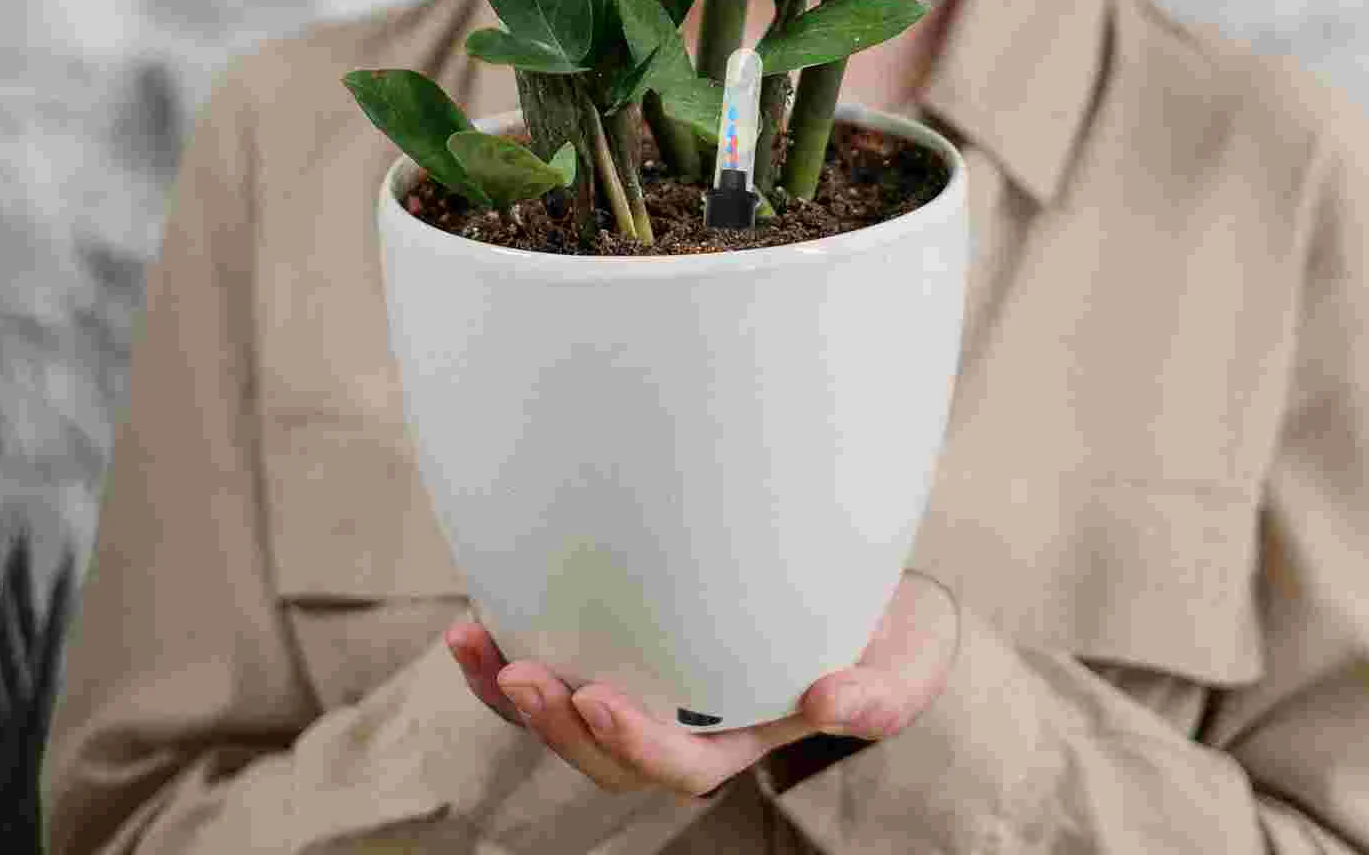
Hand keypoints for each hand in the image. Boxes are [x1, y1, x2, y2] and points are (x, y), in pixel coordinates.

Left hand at [445, 568, 959, 804]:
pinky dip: (519, 641)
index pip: (680, 763)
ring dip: (512, 688)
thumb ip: (878, 695)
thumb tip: (829, 704)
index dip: (634, 743)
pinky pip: (569, 656)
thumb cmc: (887, 640)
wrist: (874, 604)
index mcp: (742, 739)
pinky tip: (482, 607)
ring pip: (571, 714)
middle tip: (519, 675)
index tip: (595, 699)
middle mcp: (688, 722)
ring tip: (468, 641)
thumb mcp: (900, 668)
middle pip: (606, 754)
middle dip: (554, 726)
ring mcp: (657, 684)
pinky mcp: (635, 639)